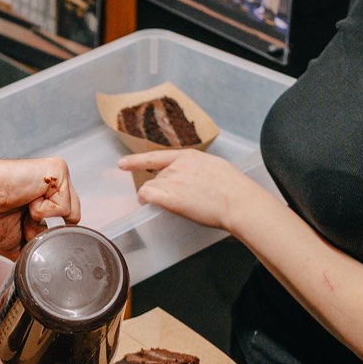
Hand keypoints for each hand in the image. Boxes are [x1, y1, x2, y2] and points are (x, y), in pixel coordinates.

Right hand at [0, 144, 80, 258]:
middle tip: (22, 220)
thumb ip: (33, 248)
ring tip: (23, 209)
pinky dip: (43, 211)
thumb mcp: (14, 241)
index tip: (23, 229)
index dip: (45, 235)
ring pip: (71, 215)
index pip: (63, 224)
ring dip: (42, 220)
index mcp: (44, 198)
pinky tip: (27, 199)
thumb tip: (45, 263)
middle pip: (71, 221)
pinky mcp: (58, 170)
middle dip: (44, 230)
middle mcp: (53, 186)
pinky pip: (66, 206)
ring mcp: (57, 177)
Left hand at [117, 149, 264, 233]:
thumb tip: (196, 178)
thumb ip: (199, 170)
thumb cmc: (235, 189)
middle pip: (157, 177)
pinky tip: (149, 205)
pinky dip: (145, 200)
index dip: (137, 160)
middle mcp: (178, 166)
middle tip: (180, 201)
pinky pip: (146, 195)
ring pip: (152, 187)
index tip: (123, 163)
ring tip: (180, 206)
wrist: (239, 201)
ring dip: (157, 196)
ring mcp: (173, 180)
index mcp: (190, 157)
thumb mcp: (216, 168)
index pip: (158, 157)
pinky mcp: (169, 196)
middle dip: (161, 189)